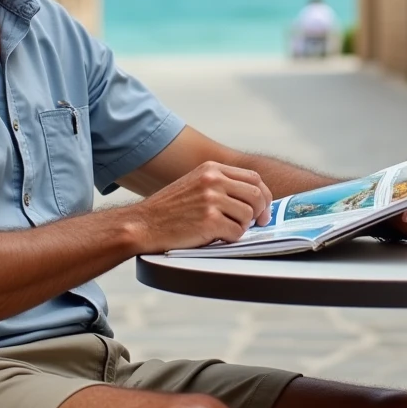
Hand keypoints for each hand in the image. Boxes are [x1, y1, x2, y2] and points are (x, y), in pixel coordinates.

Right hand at [127, 162, 273, 253]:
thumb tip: (253, 197)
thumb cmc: (169, 210)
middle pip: (256, 195)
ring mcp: (212, 199)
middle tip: (257, 223)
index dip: (263, 195)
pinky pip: (237, 232)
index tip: (263, 208)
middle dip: (261, 212)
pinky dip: (230, 238)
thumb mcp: (194, 184)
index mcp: (211, 169)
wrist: (143, 224)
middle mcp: (213, 180)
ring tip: (225, 230)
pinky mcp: (210, 220)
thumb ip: (220, 185)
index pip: (253, 178)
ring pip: (249, 215)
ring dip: (242, 227)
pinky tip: (215, 236)